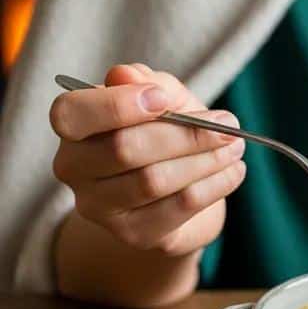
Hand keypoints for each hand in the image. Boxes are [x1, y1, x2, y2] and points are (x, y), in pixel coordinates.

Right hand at [50, 63, 246, 258]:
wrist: (180, 190)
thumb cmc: (167, 132)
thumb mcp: (165, 98)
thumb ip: (150, 82)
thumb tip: (125, 75)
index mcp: (74, 127)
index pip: (71, 114)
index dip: (116, 105)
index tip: (163, 98)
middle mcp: (75, 169)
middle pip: (124, 149)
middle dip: (185, 134)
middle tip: (228, 123)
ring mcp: (100, 207)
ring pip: (154, 181)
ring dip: (205, 160)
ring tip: (235, 146)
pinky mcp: (134, 234)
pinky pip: (178, 207)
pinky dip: (215, 185)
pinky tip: (234, 171)